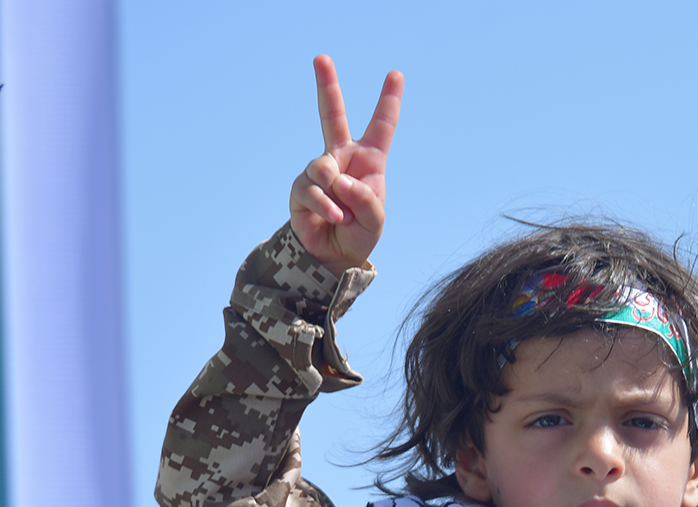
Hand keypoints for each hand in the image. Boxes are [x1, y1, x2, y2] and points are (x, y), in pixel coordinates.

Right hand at [289, 56, 402, 273]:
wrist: (333, 257)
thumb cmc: (359, 233)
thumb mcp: (375, 219)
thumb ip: (365, 200)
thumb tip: (340, 179)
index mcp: (369, 160)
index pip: (381, 126)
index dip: (388, 100)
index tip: (396, 74)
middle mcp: (342, 158)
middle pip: (332, 115)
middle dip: (327, 86)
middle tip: (321, 58)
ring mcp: (319, 170)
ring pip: (323, 166)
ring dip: (335, 192)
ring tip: (342, 214)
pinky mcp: (301, 187)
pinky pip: (312, 189)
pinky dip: (325, 206)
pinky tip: (334, 218)